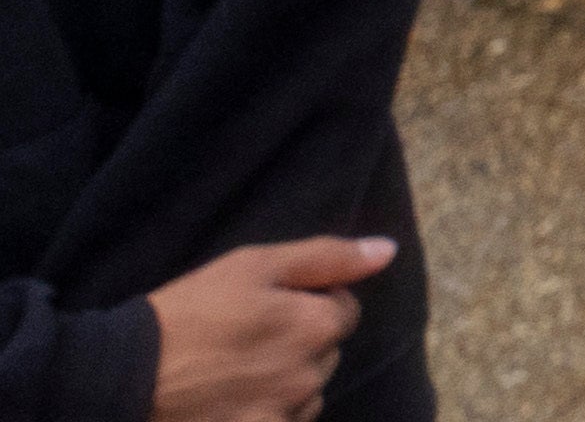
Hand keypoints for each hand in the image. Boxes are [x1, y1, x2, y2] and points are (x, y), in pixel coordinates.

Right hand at [146, 239, 389, 421]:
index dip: (309, 302)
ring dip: (286, 381)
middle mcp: (311, 375)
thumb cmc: (188, 312)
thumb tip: (387, 251)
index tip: (267, 305)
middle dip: (300, 342)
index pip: (343, 310)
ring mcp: (284, 415)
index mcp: (317, 326)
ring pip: (307, 392)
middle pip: (326, 353)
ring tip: (234, 371)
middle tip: (246, 338)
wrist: (123, 378)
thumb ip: (327, 258)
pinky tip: (233, 401)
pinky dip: (269, 412)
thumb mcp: (253, 265)